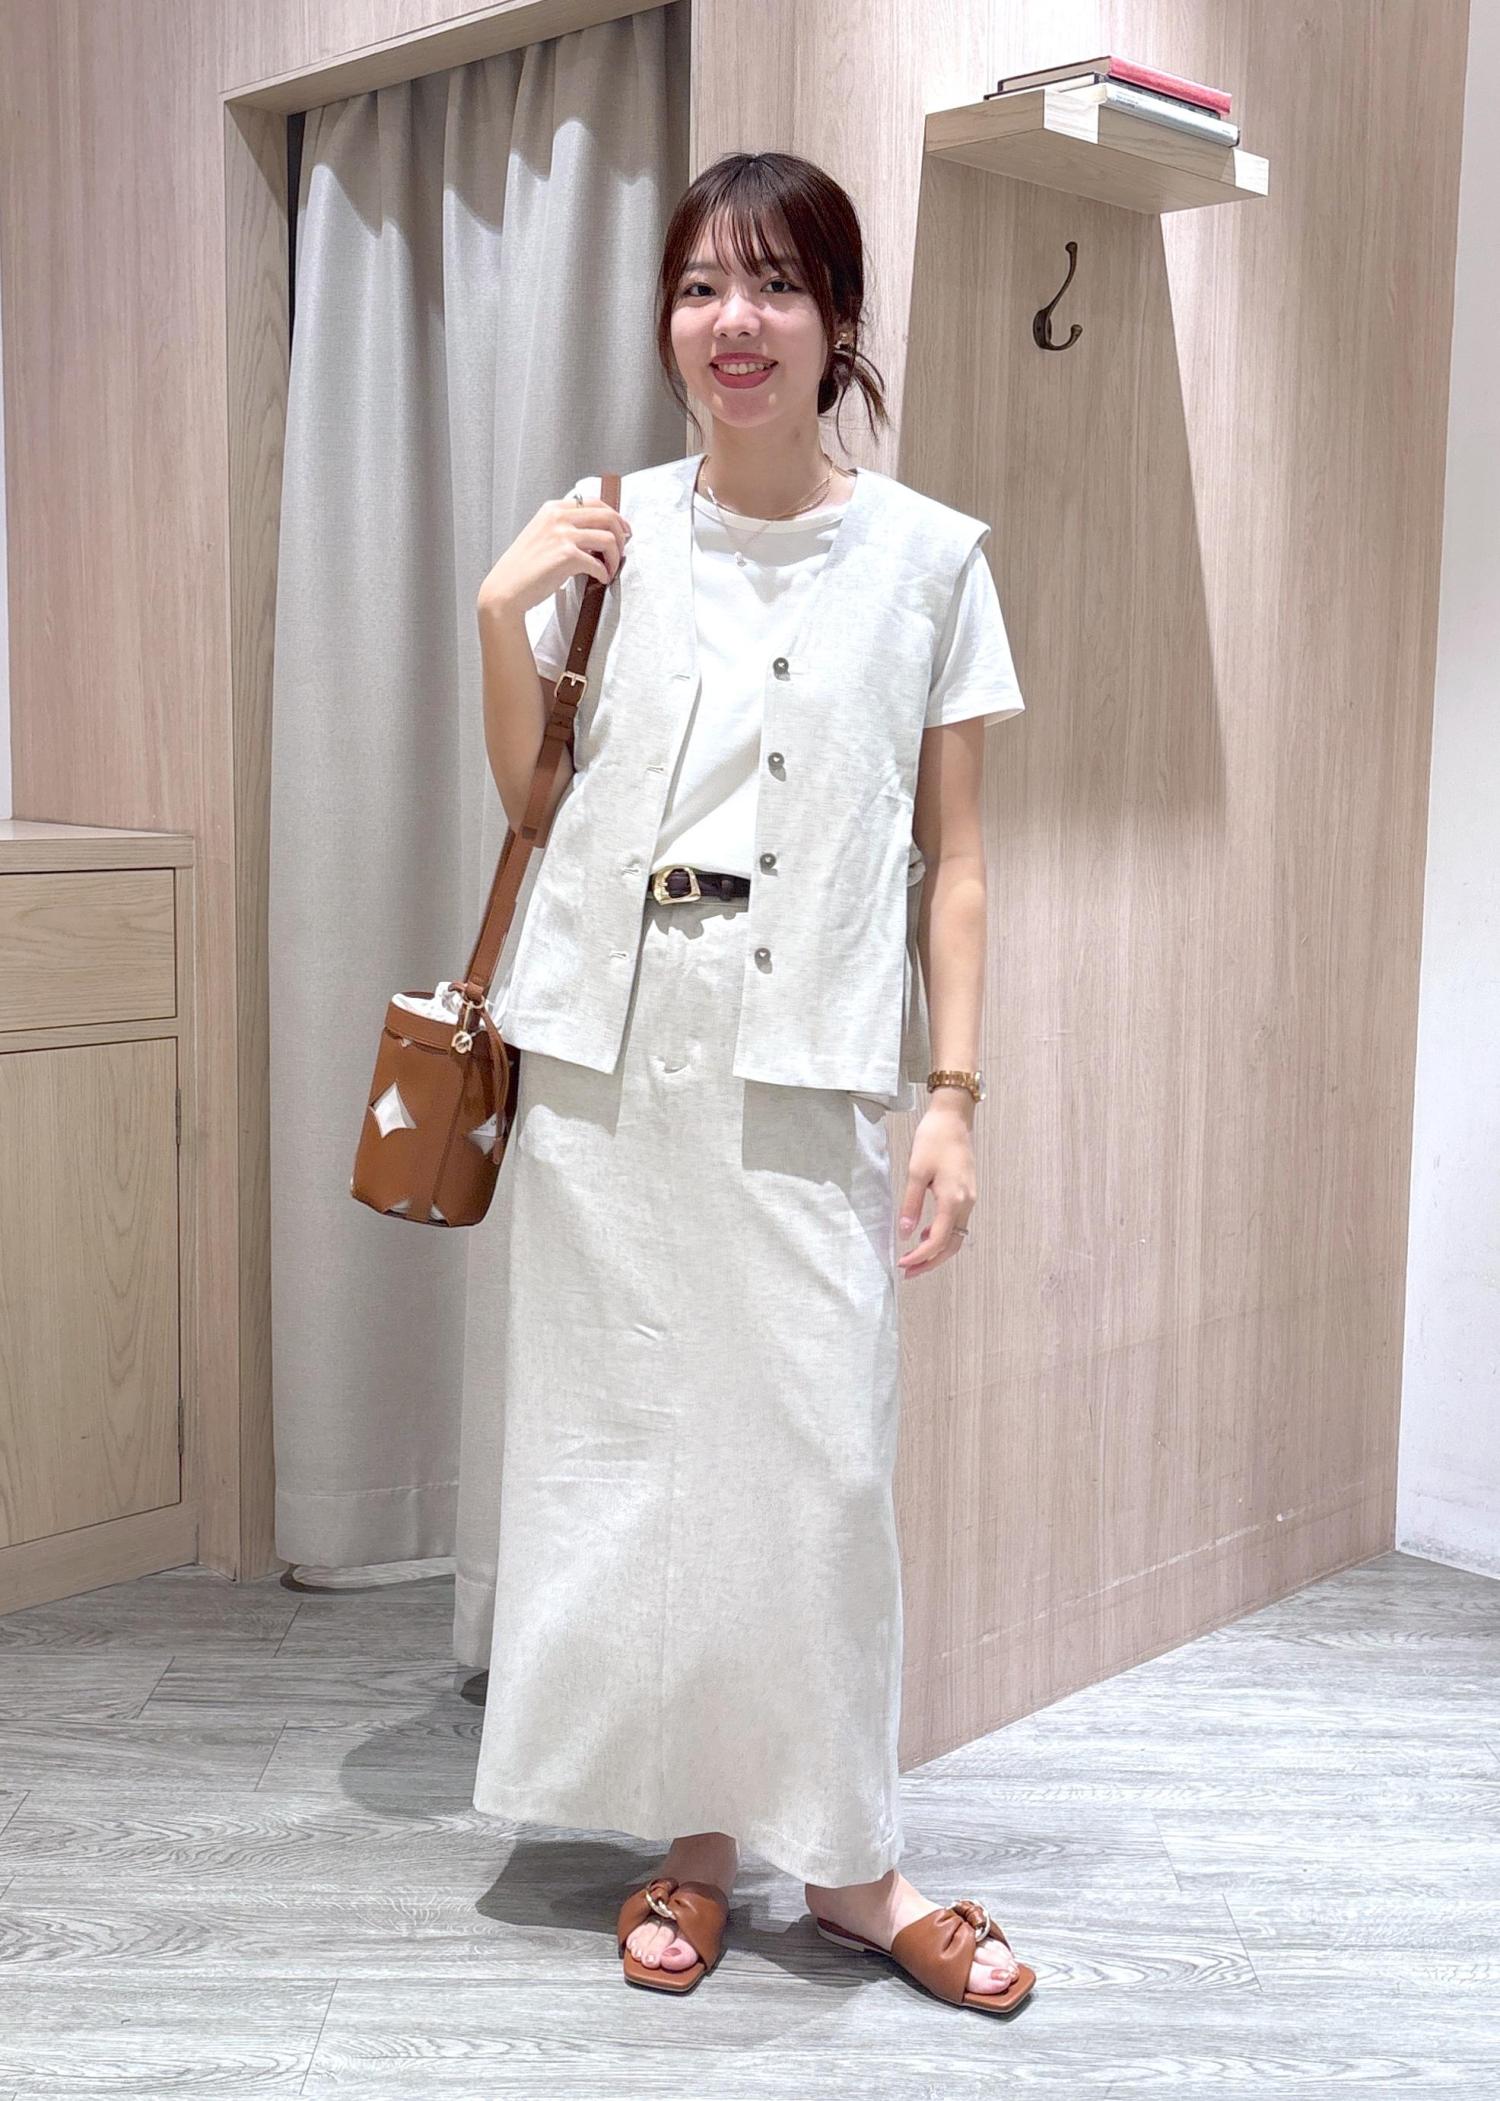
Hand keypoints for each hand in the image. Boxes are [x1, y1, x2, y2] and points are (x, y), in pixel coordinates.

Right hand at [476, 486, 631, 617]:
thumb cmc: (524, 568)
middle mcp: (558, 517)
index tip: (623, 530)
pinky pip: (599, 563)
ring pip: (608, 539)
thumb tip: (597, 533)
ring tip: (611, 570)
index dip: (615, 517)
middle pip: (607, 516)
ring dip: (615, 558)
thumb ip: (565, 527)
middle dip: (621, 536)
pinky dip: (604, 574)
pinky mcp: (566, 556)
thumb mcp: (542, 535)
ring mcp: (562, 534)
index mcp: (553, 509)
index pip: (595, 502)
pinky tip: (600, 579)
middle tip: (622, 552)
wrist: (506, 589)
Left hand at [896, 1102, 975, 1276]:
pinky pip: (957, 1223)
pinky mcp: (967, 1193)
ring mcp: (969, 1199)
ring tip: (914, 1259)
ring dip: (937, 1251)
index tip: (902, 1263)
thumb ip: (911, 1204)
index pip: (939, 1240)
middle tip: (908, 1272)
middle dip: (931, 1262)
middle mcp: (966, 1203)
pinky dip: (943, 1235)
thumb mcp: (915, 1171)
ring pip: (957, 1236)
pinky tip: (925, 1234)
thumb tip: (906, 1232)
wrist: (953, 1117)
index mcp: (953, 1200)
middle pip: (952, 1245)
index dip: (921, 1256)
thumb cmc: (933, 1139)